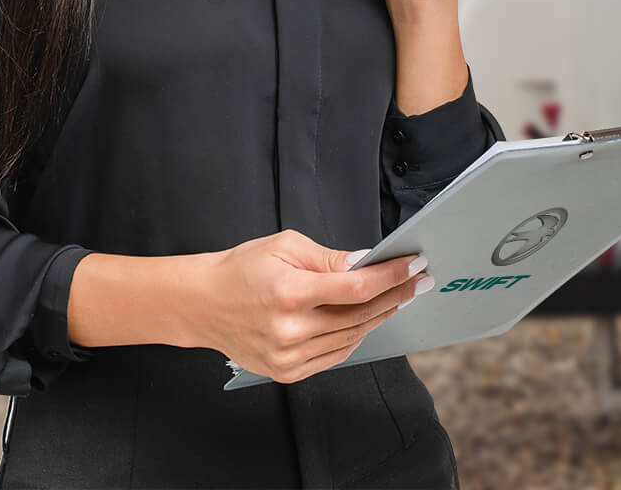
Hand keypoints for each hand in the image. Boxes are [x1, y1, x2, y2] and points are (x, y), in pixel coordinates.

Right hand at [194, 229, 429, 382]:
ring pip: (352, 338)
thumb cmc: (241, 270)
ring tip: (398, 297)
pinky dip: (356, 337)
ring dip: (380, 316)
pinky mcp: (286, 372)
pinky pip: (336, 356)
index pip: (356, 287)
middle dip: (396, 295)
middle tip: (419, 280)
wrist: (201, 304)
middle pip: (360, 315)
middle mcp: (289, 329)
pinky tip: (368, 319)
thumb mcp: (285, 247)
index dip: (391, 276)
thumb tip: (366, 263)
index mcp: (289, 292)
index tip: (414, 265)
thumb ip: (329, 258)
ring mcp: (287, 356)